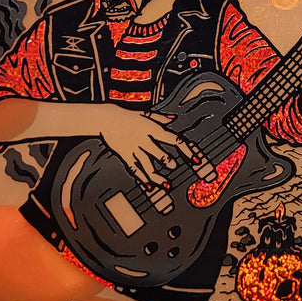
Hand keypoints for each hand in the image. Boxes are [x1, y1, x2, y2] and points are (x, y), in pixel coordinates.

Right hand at [91, 104, 211, 190]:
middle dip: (168, 162)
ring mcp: (134, 149)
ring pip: (147, 165)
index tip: (194, 159)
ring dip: (157, 176)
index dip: (185, 150)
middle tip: (174, 167)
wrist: (107, 119)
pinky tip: (149, 186)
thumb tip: (173, 119)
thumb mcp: (146, 114)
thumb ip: (160, 118)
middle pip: (159, 153)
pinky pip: (135, 169)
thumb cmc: (128, 117)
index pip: (173, 140)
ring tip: (166, 184)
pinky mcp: (125, 156)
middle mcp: (144, 140)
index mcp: (152, 129)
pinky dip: (142, 178)